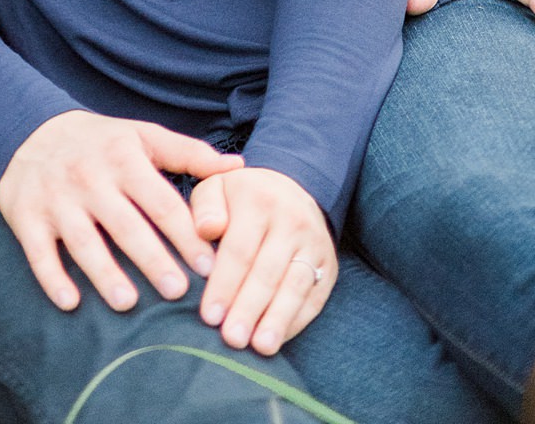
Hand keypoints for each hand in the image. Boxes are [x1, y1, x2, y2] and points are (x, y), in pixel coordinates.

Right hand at [0, 109, 242, 313]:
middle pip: (125, 223)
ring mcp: (56, 197)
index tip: (209, 266)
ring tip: (128, 303)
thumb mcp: (143, 136)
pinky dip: (52, 277)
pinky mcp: (26, 215)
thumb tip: (238, 166)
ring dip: (104, 272)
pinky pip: (39, 251)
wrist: (31, 130)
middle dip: (151, 258)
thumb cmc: (102, 142)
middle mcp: (89, 176)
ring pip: (83, 240)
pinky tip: (70, 303)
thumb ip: (189, 153)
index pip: (161, 201)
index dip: (185, 234)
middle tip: (177, 292)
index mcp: (123, 157)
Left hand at [191, 167, 334, 354]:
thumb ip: (205, 207)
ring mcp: (313, 243)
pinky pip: (314, 297)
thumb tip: (206, 229)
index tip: (209, 315)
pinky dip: (296, 321)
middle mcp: (291, 220)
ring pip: (295, 286)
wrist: (291, 188)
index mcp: (258, 199)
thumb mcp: (217, 188)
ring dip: (277, 320)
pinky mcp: (329, 264)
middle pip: (267, 272)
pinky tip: (278, 338)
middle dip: (248, 309)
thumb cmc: (242, 197)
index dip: (224, 285)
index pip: (240, 250)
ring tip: (260, 346)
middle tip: (232, 339)